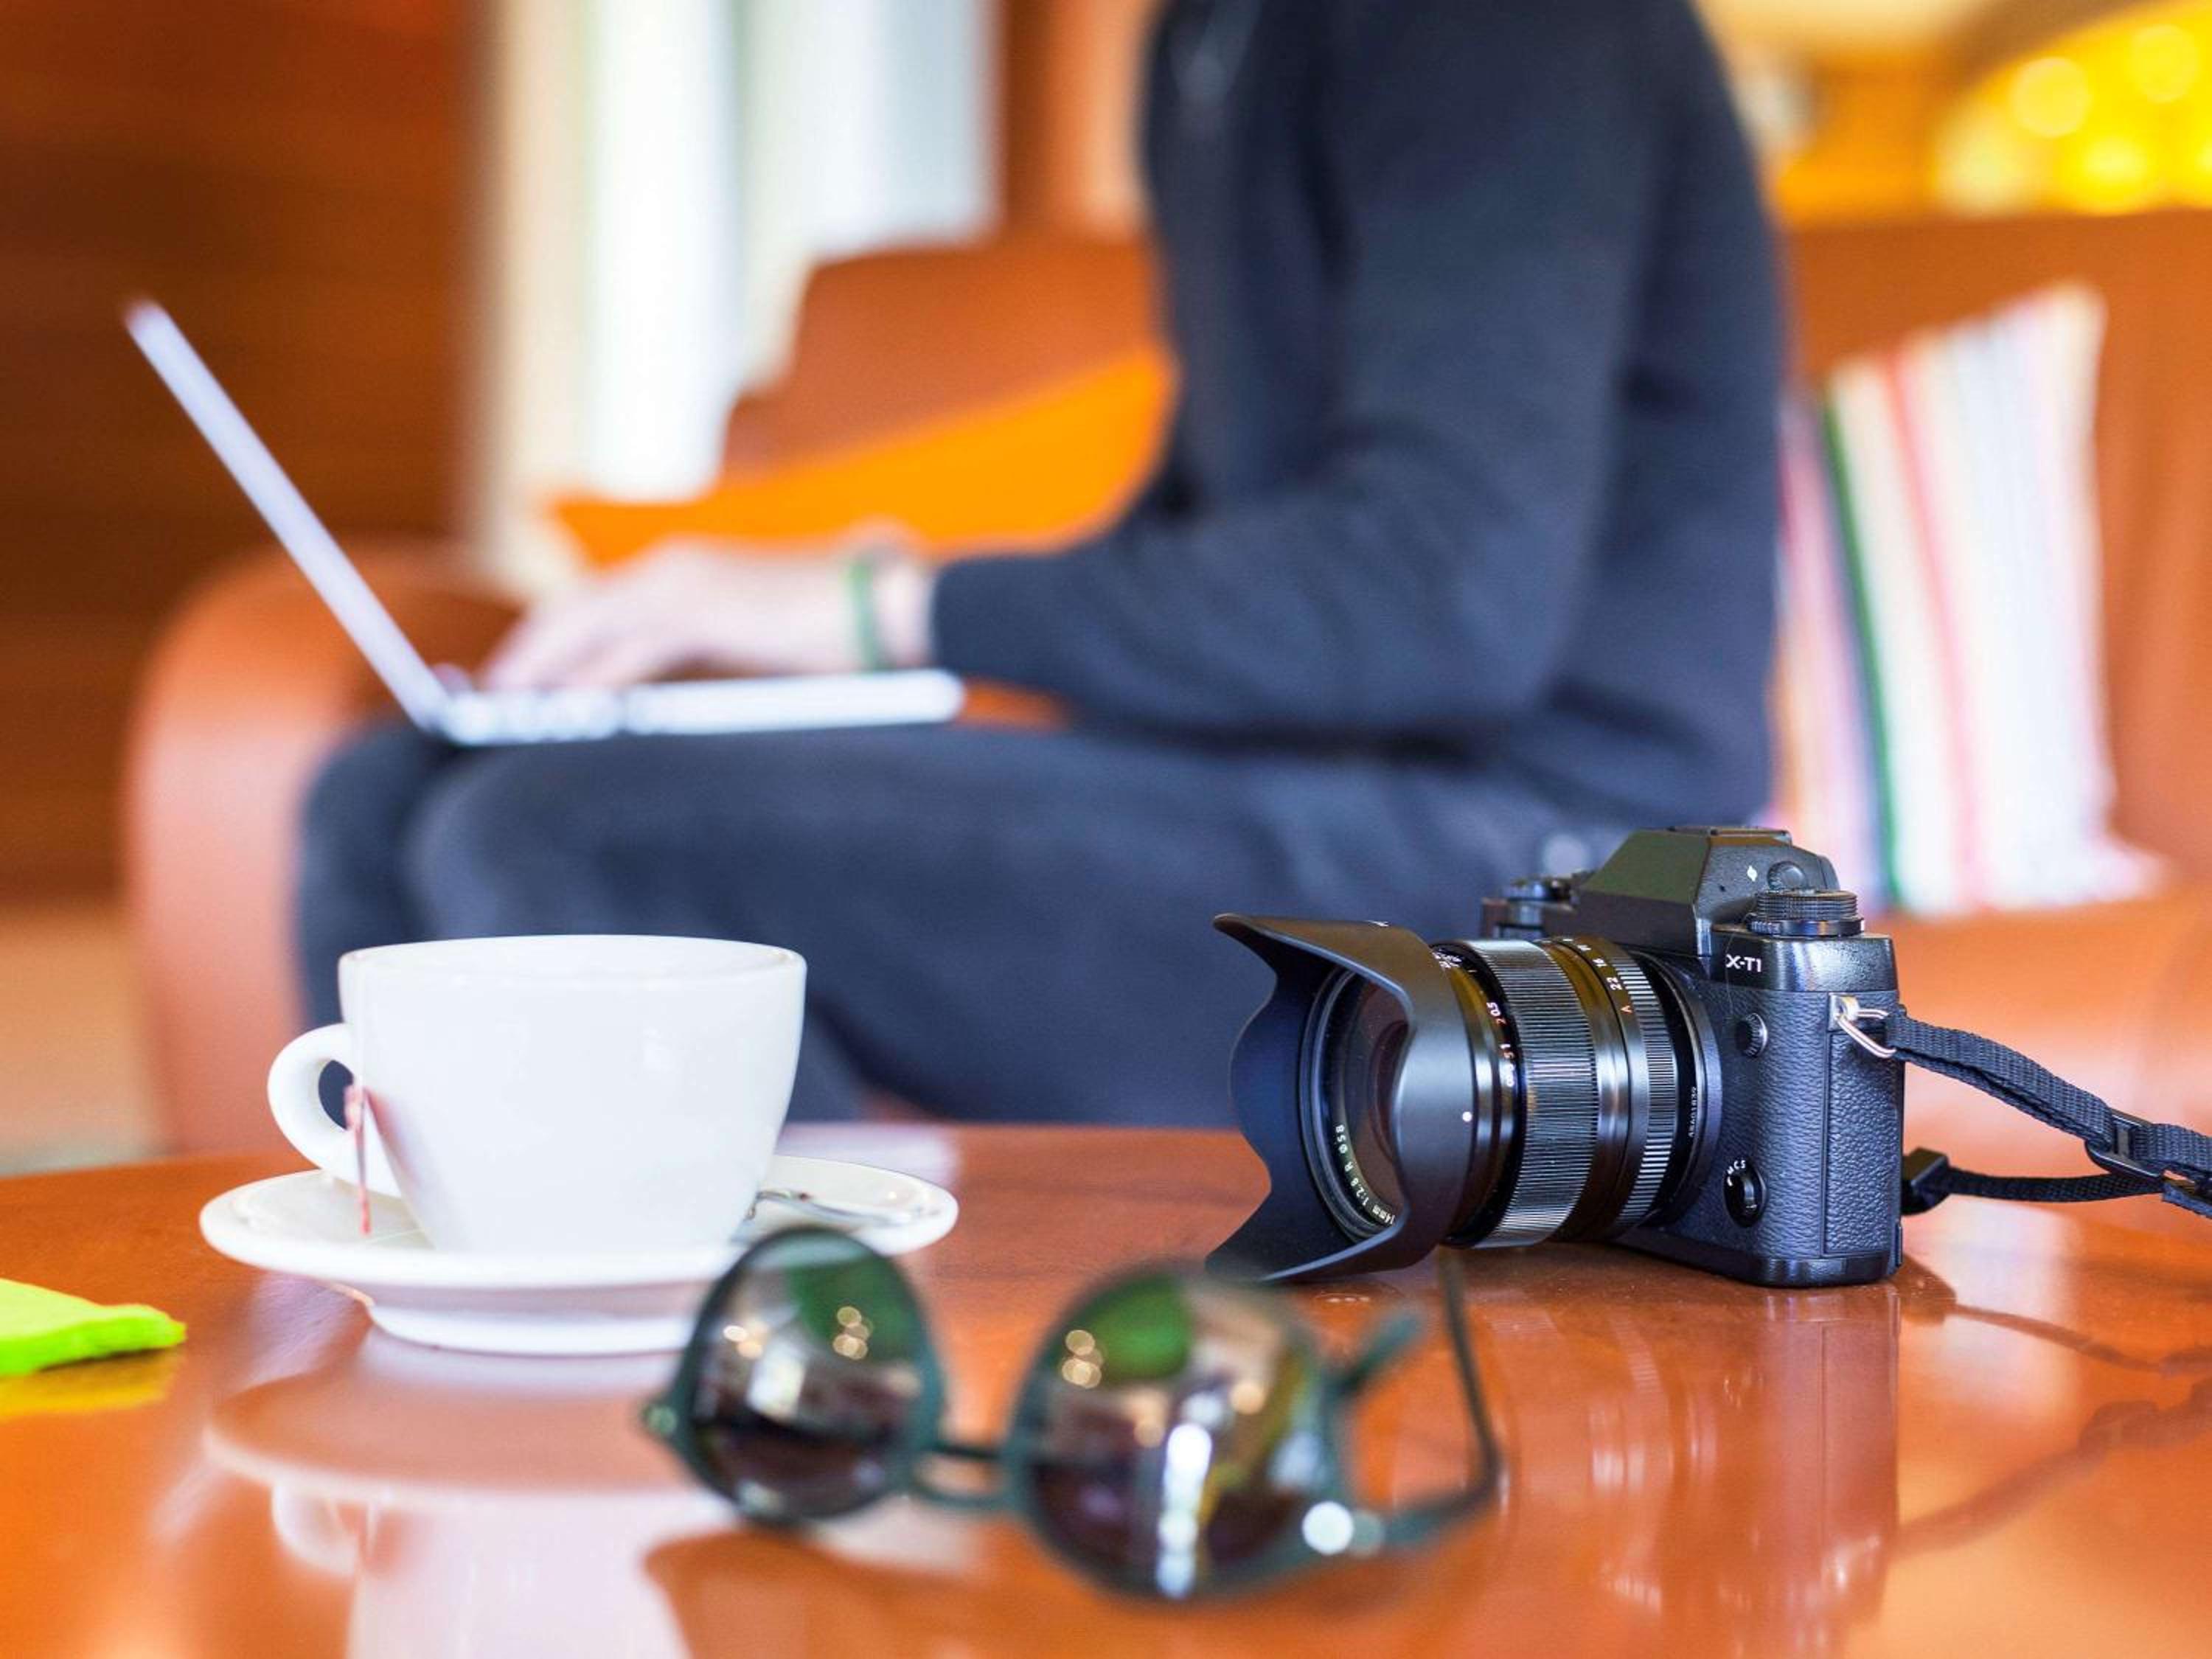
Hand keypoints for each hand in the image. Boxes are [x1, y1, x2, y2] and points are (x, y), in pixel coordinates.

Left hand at [480, 534, 935, 690]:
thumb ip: (717, 658)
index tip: (523, 680)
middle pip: (574, 609)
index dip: (556, 644)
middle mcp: (677, 566)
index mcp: (694, 570)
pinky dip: (579, 682)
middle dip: (528, 655)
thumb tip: (680, 700)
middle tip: (489, 699)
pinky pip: (616, 651)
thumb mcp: (766, 645)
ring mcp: (684, 581)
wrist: (901, 603)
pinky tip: (555, 713)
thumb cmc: (852, 631)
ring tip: (503, 711)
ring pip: (580, 623)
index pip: (602, 607)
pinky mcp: (698, 608)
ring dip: (537, 669)